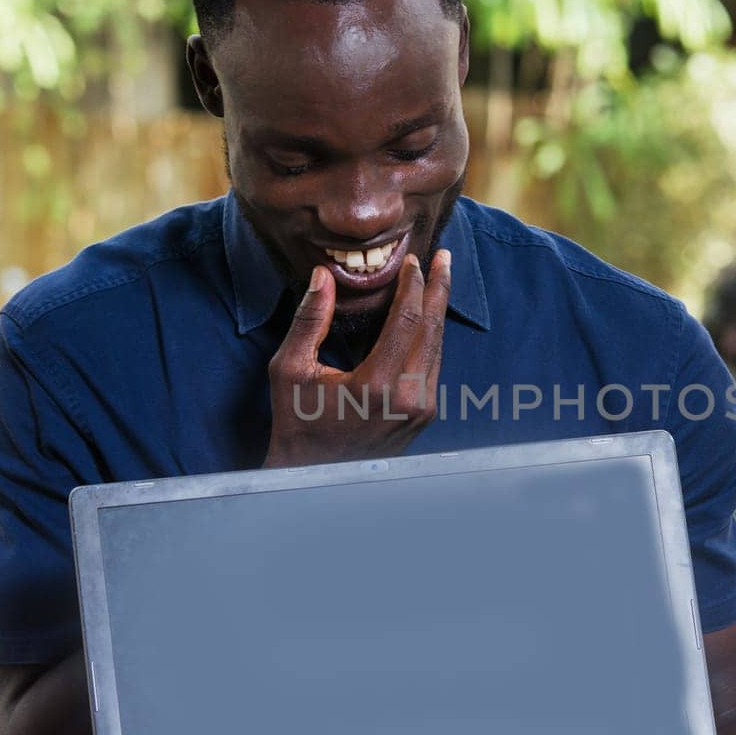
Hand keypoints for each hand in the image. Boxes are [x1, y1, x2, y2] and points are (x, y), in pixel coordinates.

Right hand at [264, 249, 450, 467]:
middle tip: (445, 258)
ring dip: (439, 311)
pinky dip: (432, 336)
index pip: (407, 321)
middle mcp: (407, 398)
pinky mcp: (424, 416)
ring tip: (440, 280)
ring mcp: (420, 409)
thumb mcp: (291, 370)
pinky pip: (434, 366)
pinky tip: (429, 317)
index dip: (413, 286)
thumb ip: (309, 320)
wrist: (316, 476)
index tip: (414, 260)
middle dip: (439, 290)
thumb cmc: (299, 424)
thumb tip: (324, 275)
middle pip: (432, 330)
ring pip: (438, 348)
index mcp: (376, 385)